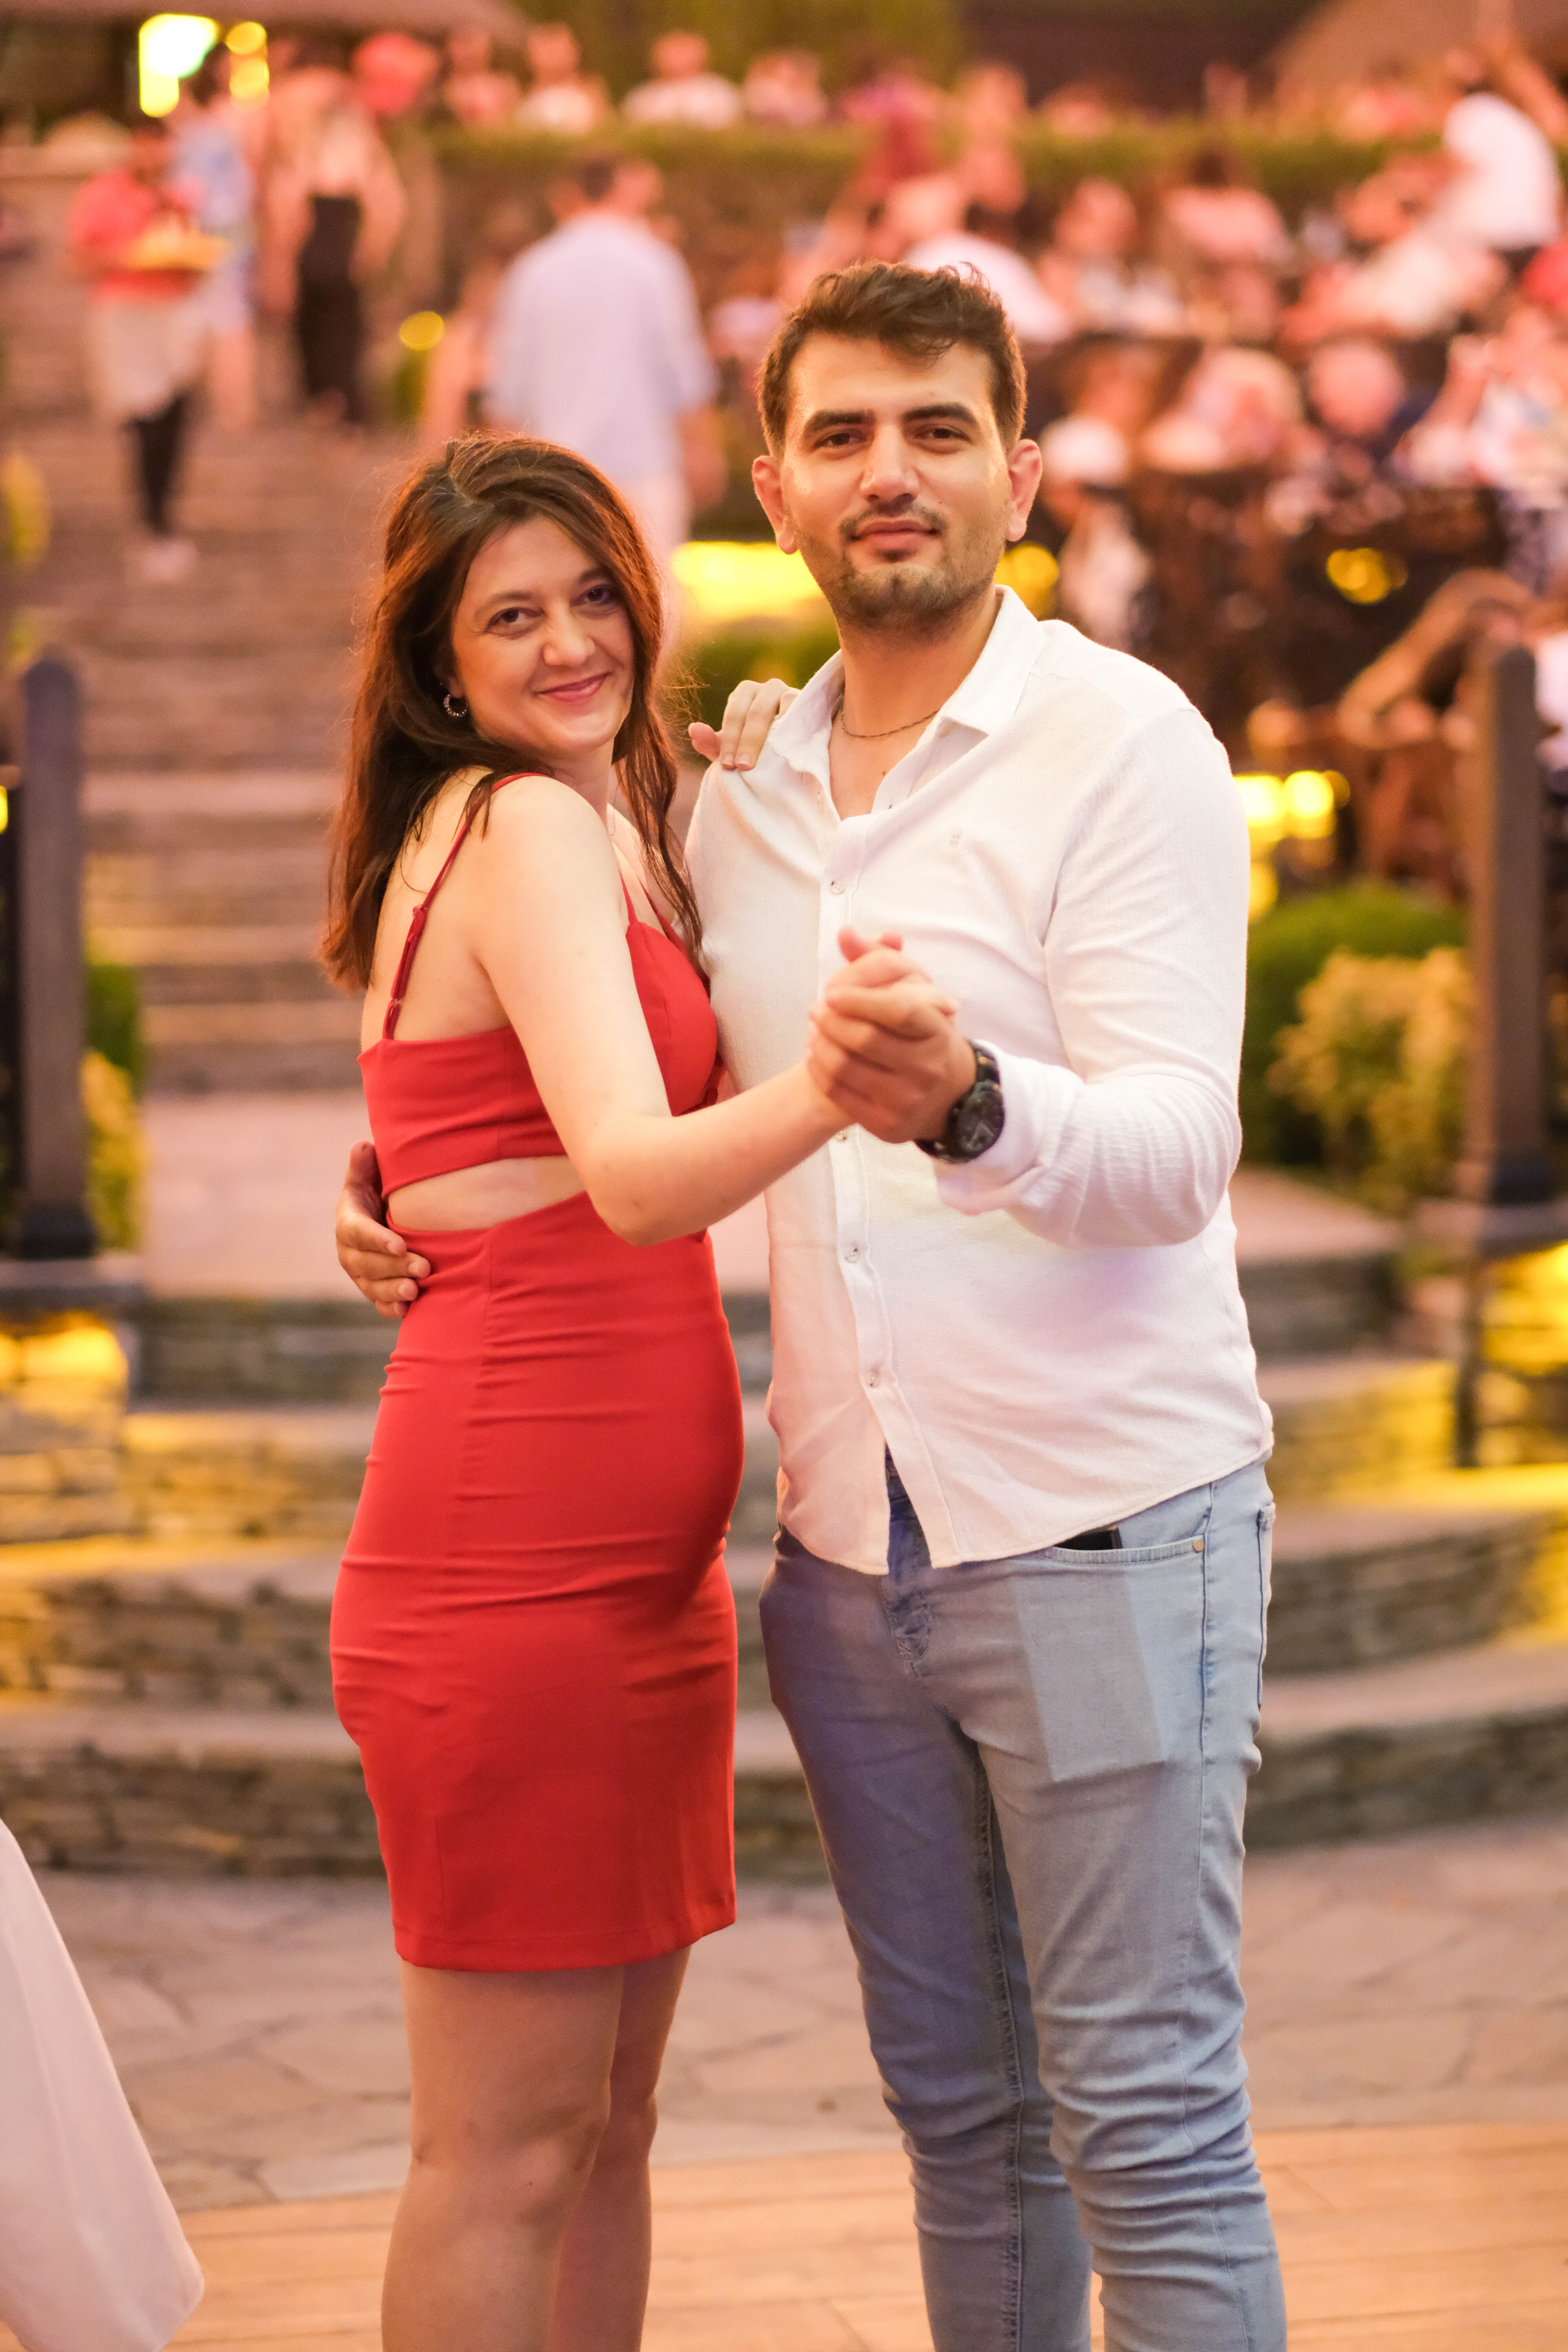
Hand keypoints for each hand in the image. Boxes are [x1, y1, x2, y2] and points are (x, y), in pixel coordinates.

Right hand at [336, 1141, 428, 1319]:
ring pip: (372, 1286)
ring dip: (394, 1290)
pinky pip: (378, 1303)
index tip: (400, 1245)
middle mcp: (350, 1252)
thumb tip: (363, 1146)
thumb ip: (366, 1166)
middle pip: (368, 1264)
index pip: (360, 1233)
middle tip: (423, 1268)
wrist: (384, 1219)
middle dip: (395, 1267)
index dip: (378, 1240)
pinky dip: (391, 1309)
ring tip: (416, 1290)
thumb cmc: (380, 1193)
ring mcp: (361, 1274)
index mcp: (349, 1223)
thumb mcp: (371, 1178)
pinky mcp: (373, 1289)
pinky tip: (407, 1312)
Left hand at [688, 675, 798, 770]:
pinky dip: (795, 724)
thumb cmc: (758, 746)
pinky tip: (788, 746)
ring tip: (769, 756)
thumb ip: (712, 742)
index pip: (734, 714)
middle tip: (743, 767)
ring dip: (776, 732)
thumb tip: (692, 730)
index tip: (728, 765)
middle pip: (756, 711)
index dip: (730, 740)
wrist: (792, 748)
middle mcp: (767, 688)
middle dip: (748, 740)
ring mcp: (789, 692)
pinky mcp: (808, 702)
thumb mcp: (734, 748)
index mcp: (745, 694)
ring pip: (780, 705)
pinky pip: (801, 708)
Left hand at [806, 928, 974, 1146]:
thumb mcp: (915, 995)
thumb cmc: (923, 1036)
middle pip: (865, 1039)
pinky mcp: (887, 1124)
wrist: (948, 1096)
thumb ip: (879, 960)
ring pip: (846, 1067)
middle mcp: (927, 1067)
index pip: (898, 1010)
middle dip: (831, 1021)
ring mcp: (908, 1099)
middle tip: (816, 1008)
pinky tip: (815, 1054)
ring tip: (814, 1029)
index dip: (860, 999)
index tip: (831, 991)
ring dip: (819, 1044)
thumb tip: (845, 933)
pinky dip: (819, 1070)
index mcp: (937, 1030)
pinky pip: (839, 1094)